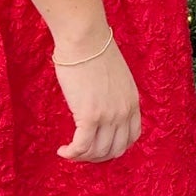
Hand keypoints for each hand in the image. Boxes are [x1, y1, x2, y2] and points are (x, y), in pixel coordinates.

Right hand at [54, 40, 141, 163]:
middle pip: (115, 149)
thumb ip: (113, 94)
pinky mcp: (90, 116)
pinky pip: (82, 146)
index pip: (132, 137)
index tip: (100, 146)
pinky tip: (63, 150)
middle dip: (97, 156)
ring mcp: (109, 115)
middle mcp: (124, 112)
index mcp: (133, 101)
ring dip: (82, 156)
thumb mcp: (115, 76)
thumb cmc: (94, 50)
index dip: (115, 147)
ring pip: (98, 151)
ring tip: (69, 151)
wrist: (85, 39)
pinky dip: (72, 153)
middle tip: (81, 153)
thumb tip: (98, 105)